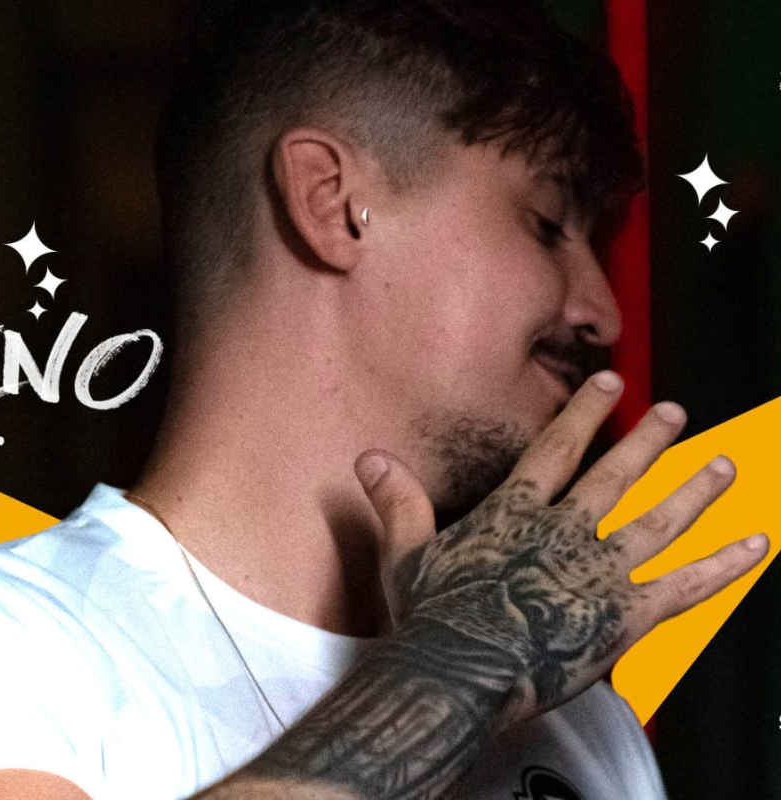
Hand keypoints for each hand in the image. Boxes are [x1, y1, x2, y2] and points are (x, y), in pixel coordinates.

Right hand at [355, 370, 768, 724]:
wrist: (460, 670)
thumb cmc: (431, 618)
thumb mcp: (406, 552)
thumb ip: (398, 501)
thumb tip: (370, 458)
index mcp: (515, 514)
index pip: (557, 450)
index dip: (584, 413)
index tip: (608, 384)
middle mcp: (564, 532)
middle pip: (616, 476)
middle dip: (649, 441)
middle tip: (675, 413)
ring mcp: (599, 571)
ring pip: (658, 522)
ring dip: (693, 490)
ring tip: (723, 466)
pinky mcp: (626, 616)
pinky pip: (686, 587)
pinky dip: (723, 566)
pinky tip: (754, 545)